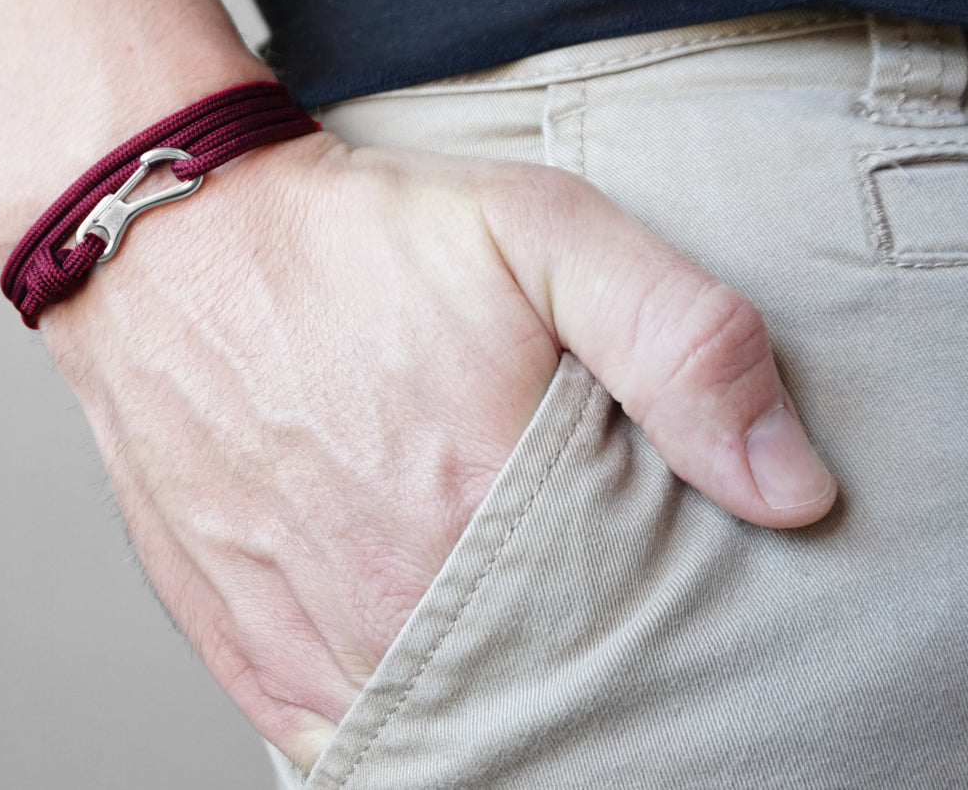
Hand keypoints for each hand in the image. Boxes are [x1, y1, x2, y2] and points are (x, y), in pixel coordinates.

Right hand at [42, 131, 835, 769]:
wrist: (174, 245)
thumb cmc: (353, 237)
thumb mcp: (542, 230)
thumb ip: (681, 343)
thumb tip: (793, 490)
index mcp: (483, 510)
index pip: (634, 645)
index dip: (671, 633)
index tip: (677, 599)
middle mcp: (392, 601)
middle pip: (542, 701)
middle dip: (585, 674)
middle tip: (599, 623)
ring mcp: (309, 638)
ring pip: (446, 736)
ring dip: (495, 708)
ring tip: (525, 650)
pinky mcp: (244, 648)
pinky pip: (342, 744)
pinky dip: (402, 726)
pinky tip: (435, 679)